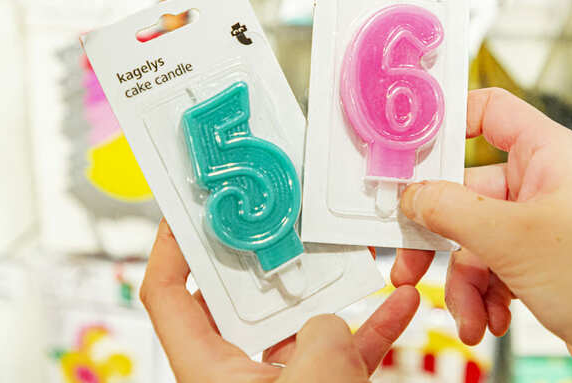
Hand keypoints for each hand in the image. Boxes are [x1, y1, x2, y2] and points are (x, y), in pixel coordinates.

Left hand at [141, 220, 418, 382]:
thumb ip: (323, 336)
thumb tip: (331, 319)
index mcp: (208, 366)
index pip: (168, 293)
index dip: (170, 245)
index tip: (190, 206)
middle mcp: (237, 369)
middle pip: (244, 293)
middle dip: (272, 252)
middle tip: (285, 211)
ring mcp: (281, 378)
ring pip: (303, 318)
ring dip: (336, 288)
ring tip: (358, 250)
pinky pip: (342, 348)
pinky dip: (370, 327)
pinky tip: (403, 304)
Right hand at [392, 88, 571, 381]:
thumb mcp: (515, 240)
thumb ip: (452, 210)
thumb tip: (412, 195)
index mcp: (549, 154)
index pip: (489, 111)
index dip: (448, 122)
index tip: (410, 147)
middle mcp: (541, 183)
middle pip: (465, 189)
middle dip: (439, 234)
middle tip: (410, 257)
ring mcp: (536, 223)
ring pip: (471, 237)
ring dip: (462, 280)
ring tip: (466, 313)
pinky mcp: (533, 260)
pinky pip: (487, 266)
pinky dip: (480, 295)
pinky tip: (488, 320)